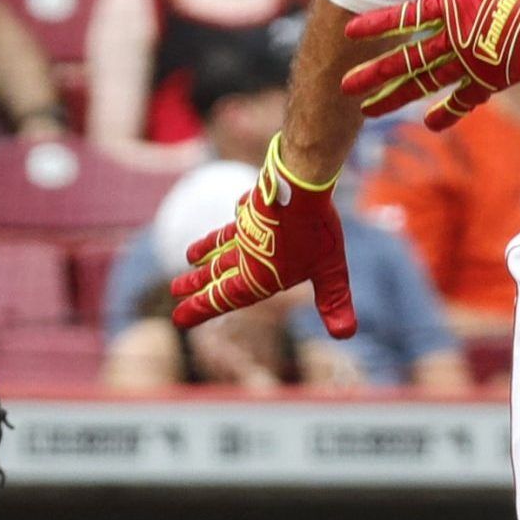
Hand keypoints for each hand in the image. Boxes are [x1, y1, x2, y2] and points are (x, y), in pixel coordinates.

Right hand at [169, 135, 357, 337]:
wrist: (300, 184)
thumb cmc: (316, 231)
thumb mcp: (331, 271)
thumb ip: (335, 302)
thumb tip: (346, 334)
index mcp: (259, 276)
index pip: (224, 299)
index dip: (201, 309)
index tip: (178, 318)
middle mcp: (247, 256)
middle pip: (217, 275)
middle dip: (197, 287)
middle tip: (174, 290)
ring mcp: (248, 232)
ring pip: (221, 248)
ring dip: (205, 255)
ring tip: (188, 260)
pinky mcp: (253, 211)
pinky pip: (237, 223)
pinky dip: (231, 226)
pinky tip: (232, 220)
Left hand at [341, 0, 519, 129]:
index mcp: (452, 6)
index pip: (405, 16)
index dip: (376, 24)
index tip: (349, 33)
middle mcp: (456, 39)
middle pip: (407, 60)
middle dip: (374, 74)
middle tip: (345, 86)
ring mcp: (472, 63)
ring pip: (427, 83)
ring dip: (396, 97)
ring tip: (369, 110)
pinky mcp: (492, 80)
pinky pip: (464, 100)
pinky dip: (447, 112)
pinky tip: (430, 124)